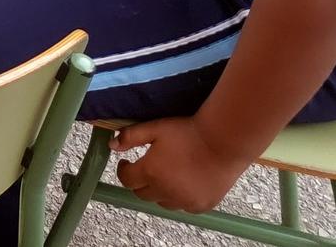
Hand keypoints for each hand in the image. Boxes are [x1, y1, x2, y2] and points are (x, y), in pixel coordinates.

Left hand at [114, 117, 250, 213]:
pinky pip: (183, 206)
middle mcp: (165, 191)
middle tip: (146, 168)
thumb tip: (112, 146)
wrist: (223, 142)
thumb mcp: (155, 128)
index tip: (127, 162)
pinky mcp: (201, 206)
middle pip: (142, 194)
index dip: (124, 170)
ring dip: (158, 191)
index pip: (126, 180)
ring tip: (166, 175)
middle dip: (139, 182)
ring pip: (162, 202)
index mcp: (150, 172)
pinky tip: (184, 183)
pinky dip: (179, 198)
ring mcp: (184, 201)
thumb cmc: (187, 132)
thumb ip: (130, 136)